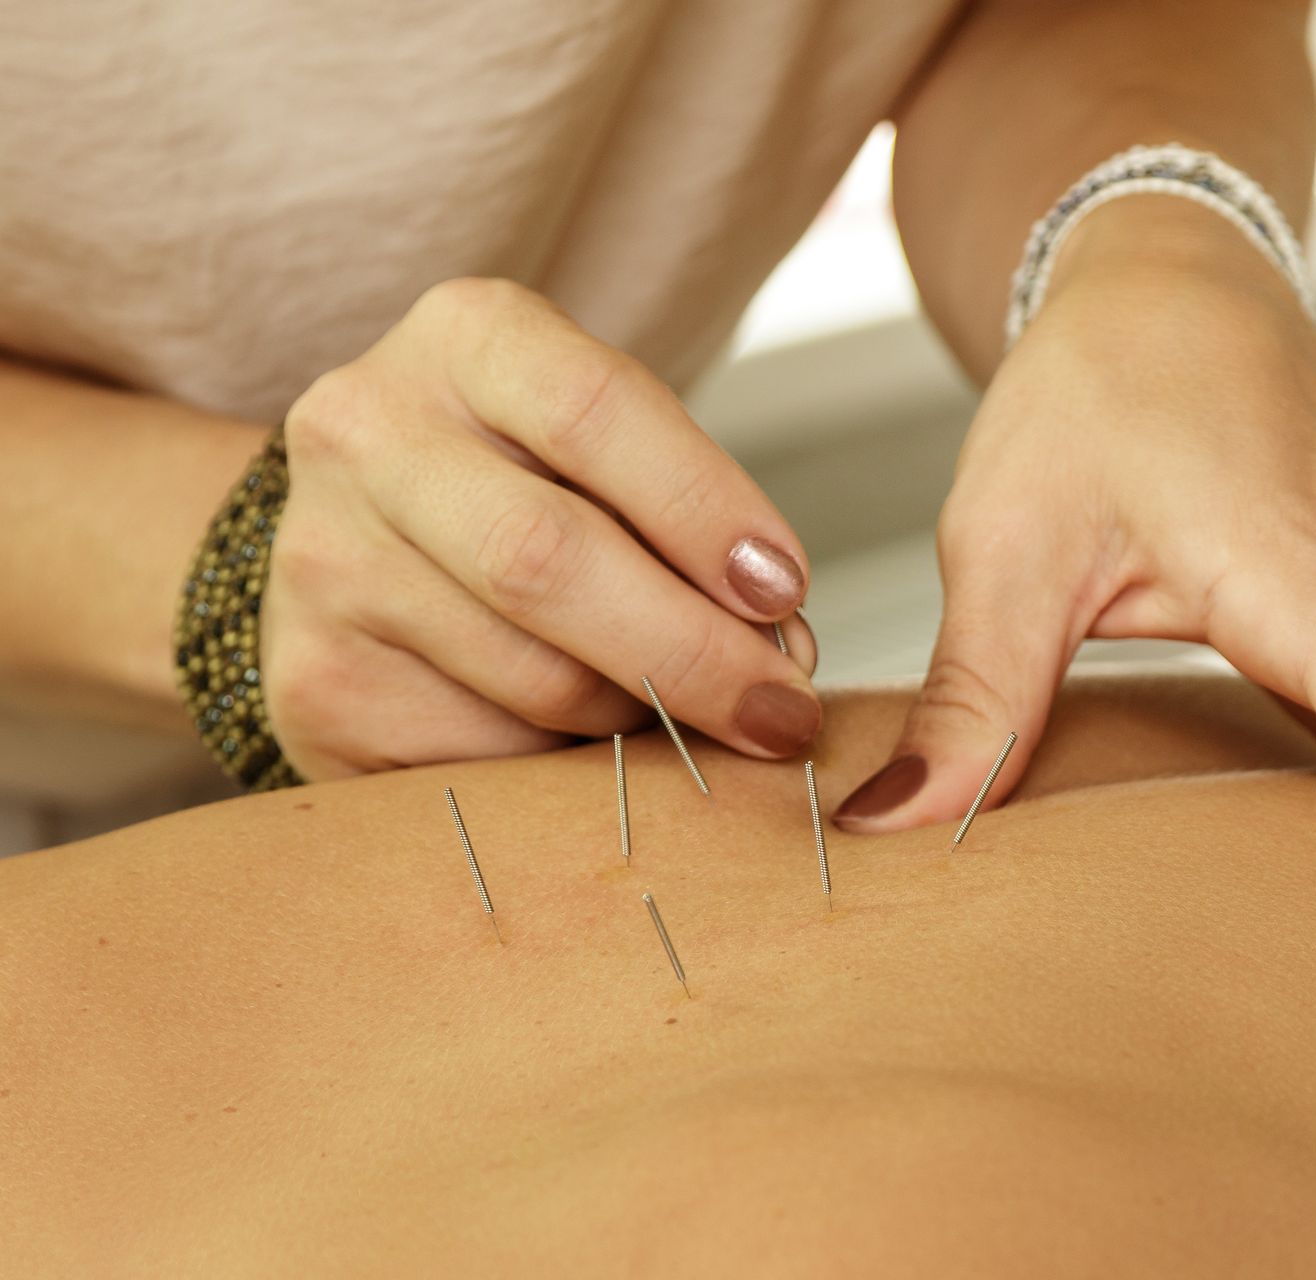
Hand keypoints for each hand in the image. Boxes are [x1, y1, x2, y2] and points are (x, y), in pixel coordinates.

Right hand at [264, 278, 818, 778]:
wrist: (351, 540)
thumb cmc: (528, 484)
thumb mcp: (602, 450)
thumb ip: (686, 524)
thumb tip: (778, 657)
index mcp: (466, 340)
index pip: (594, 411)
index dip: (703, 509)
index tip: (784, 592)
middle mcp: (370, 434)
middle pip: (546, 559)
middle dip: (691, 652)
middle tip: (782, 710)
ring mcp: (325, 562)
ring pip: (528, 677)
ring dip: (641, 720)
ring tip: (687, 717)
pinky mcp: (317, 684)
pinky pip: (484, 757)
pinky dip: (567, 766)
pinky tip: (588, 744)